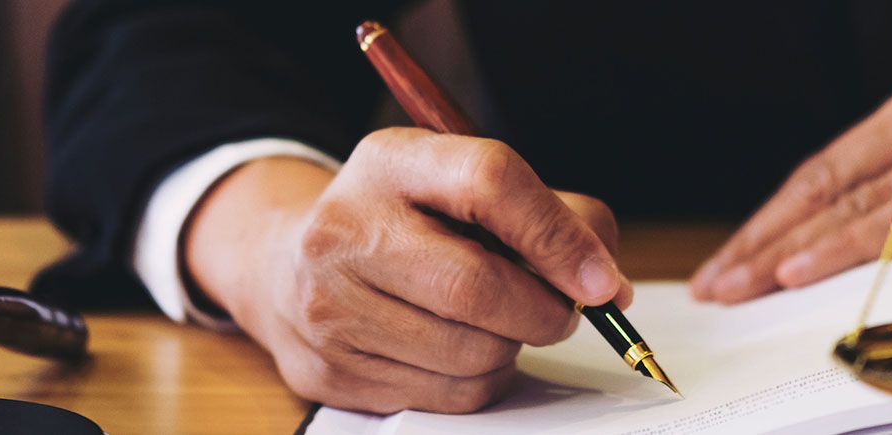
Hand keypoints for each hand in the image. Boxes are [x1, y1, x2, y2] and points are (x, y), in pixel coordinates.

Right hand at [184, 127, 630, 413]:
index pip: (489, 182)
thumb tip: (605, 280)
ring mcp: (330, 307)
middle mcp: (345, 230)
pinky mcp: (332, 372)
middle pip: (478, 287)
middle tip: (562, 310)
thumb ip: (543, 213)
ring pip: (471, 354)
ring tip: (498, 323)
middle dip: (545, 311)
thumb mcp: (458, 184)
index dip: (559, 235)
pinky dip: (480, 380)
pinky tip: (461, 350)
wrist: (286, 267)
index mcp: (389, 163)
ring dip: (512, 347)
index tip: (601, 278)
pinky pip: (448, 397)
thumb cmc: (400, 223)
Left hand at [691, 73, 891, 302]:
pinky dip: (848, 249)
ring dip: (787, 250)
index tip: (729, 260)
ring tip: (740, 284)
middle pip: (827, 184)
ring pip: (856, 203)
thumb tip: (830, 259)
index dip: (770, 219)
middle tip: (716, 281)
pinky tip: (801, 271)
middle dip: (763, 238)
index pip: (827, 169)